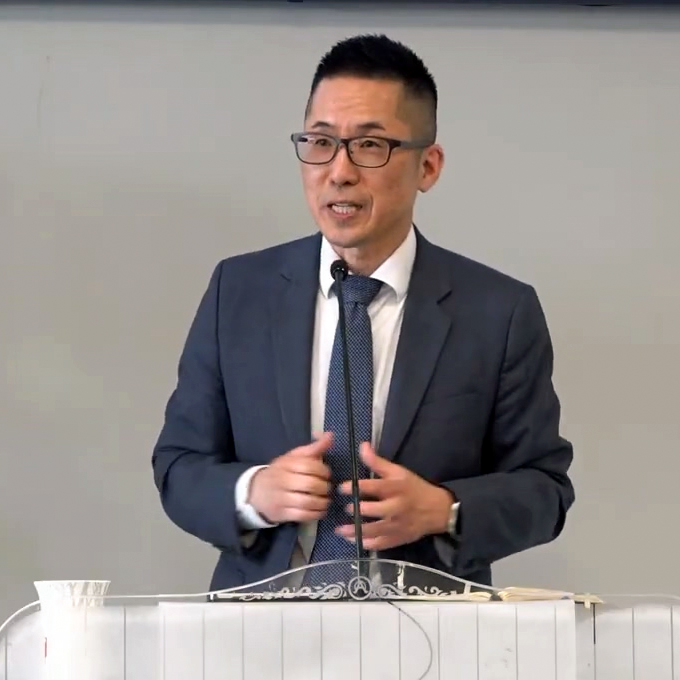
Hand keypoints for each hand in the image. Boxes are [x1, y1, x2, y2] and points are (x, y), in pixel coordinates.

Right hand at [248, 432, 332, 524]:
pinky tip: (321, 510)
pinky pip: (302, 515)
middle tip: (328, 488)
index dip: (323, 471)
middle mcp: (282, 480)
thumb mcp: (294, 457)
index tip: (327, 474)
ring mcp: (281, 498)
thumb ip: (313, 448)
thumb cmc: (281, 472)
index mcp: (286, 464)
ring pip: (307, 502)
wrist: (256, 491)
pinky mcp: (281, 513)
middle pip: (309, 484)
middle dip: (324, 487)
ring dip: (322, 502)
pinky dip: (316, 514)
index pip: (308, 466)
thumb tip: (330, 435)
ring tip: (326, 500)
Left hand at [336, 443, 452, 550]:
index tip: (341, 488)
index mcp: (395, 488)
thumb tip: (362, 446)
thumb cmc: (415, 488)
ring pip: (374, 530)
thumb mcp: (398, 472)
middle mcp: (396, 507)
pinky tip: (354, 540)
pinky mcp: (399, 539)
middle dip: (357, 510)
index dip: (355, 487)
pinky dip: (366, 544)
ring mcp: (397, 525)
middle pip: (373, 510)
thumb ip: (378, 461)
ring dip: (355, 531)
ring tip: (340, 530)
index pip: (373, 487)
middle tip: (346, 508)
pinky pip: (380, 544)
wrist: (438, 510)